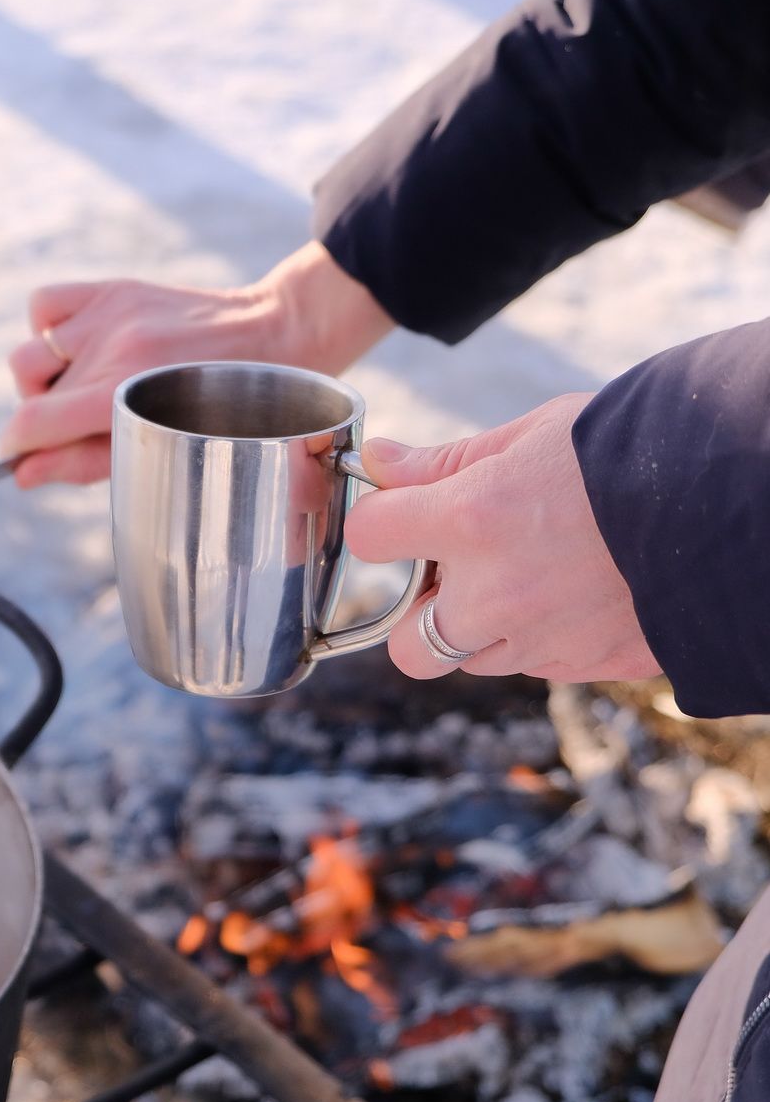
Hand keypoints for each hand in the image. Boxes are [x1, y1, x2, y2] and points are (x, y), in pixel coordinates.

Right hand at [0, 241, 393, 486]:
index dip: (16, 448)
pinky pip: (44, 303)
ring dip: (43, 376)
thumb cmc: (225, 409)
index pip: (31, 423)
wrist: (274, 335)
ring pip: (29, 351)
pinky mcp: (115, 288)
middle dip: (40, 414)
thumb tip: (23, 473)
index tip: (20, 456)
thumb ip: (82, 462)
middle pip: (28, 389)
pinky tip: (80, 345)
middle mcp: (111, 347)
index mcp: (122, 392)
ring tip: (80, 385)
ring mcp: (110, 313)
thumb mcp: (158, 445)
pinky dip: (49, 327)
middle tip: (76, 423)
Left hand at [345, 393, 660, 682]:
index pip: (369, 535)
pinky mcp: (591, 665)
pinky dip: (540, 636)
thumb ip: (446, 462)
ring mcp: (544, 640)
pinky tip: (577, 590)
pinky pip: (537, 665)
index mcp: (473, 520)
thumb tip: (376, 463)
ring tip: (533, 571)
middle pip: (406, 645)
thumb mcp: (533, 436)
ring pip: (474, 660)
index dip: (382, 520)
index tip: (402, 511)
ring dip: (483, 627)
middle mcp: (496, 594)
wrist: (742, 501)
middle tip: (459, 572)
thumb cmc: (632, 452)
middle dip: (422, 614)